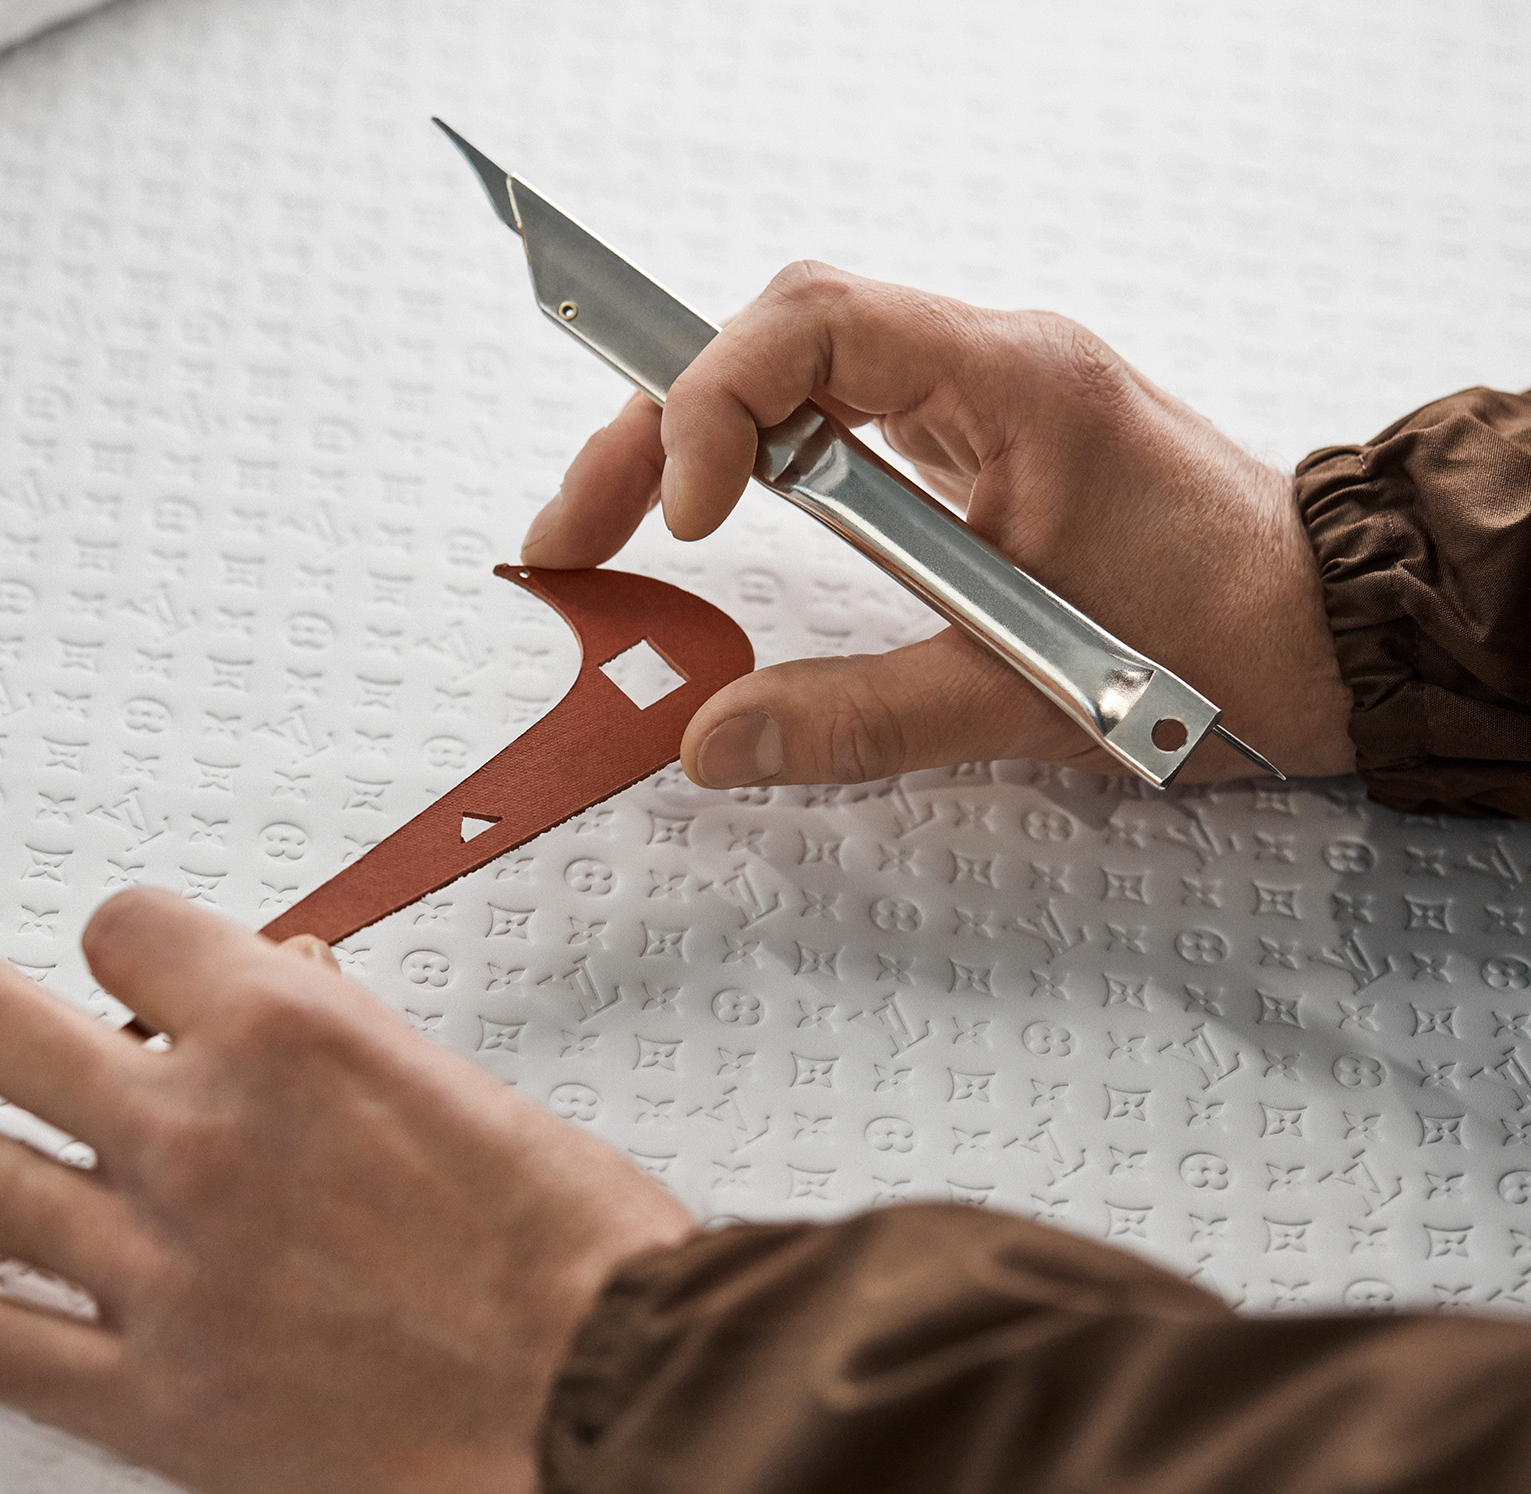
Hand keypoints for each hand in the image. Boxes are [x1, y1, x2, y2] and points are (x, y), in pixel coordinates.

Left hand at [0, 891, 691, 1493]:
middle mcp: (199, 1134)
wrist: (608, 1404)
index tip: (117, 959)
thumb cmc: (573, 1256)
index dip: (118, 937)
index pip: (126, 929)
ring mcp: (159, 1268)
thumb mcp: (459, 1087)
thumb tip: (281, 999)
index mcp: (287, 1033)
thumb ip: (340, 1042)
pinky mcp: (153, 1398)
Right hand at [521, 262, 1355, 786]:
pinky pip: (838, 416)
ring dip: (691, 437)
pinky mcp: (979, 440)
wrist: (1343, 627)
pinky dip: (755, 459)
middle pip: (776, 338)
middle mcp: (990, 364)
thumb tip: (710, 742)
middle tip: (575, 532)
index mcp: (1013, 381)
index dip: (715, 405)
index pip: (813, 326)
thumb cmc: (1228, 636)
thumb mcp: (1027, 695)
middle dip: (658, 424)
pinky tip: (709, 516)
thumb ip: (858, 720)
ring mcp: (983, 396)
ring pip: (795, 369)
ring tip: (607, 529)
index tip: (683, 518)